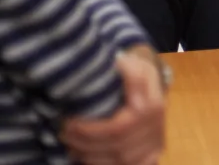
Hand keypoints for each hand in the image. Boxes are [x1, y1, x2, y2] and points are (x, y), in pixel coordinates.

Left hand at [61, 47, 165, 164]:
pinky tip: (86, 157)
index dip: (89, 131)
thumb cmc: (139, 75)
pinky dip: (102, 164)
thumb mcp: (136, 64)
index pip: (116, 129)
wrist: (155, 90)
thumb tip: (117, 65)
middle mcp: (155, 129)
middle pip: (114, 146)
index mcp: (152, 107)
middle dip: (84, 143)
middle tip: (63, 134)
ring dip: (89, 156)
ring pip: (118, 160)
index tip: (68, 122)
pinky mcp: (151, 157)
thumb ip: (128, 68)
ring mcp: (154, 146)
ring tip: (71, 146)